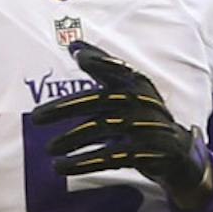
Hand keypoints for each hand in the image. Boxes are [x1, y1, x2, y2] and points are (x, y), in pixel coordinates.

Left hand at [30, 41, 210, 203]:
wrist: (176, 152)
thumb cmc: (143, 115)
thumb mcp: (128, 90)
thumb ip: (103, 68)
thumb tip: (73, 44)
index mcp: (138, 84)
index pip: (118, 69)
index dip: (100, 61)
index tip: (79, 55)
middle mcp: (142, 103)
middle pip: (99, 102)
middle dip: (65, 108)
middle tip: (35, 117)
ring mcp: (145, 128)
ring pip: (101, 131)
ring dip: (71, 140)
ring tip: (49, 149)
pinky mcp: (145, 154)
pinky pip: (110, 157)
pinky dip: (84, 162)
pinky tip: (62, 167)